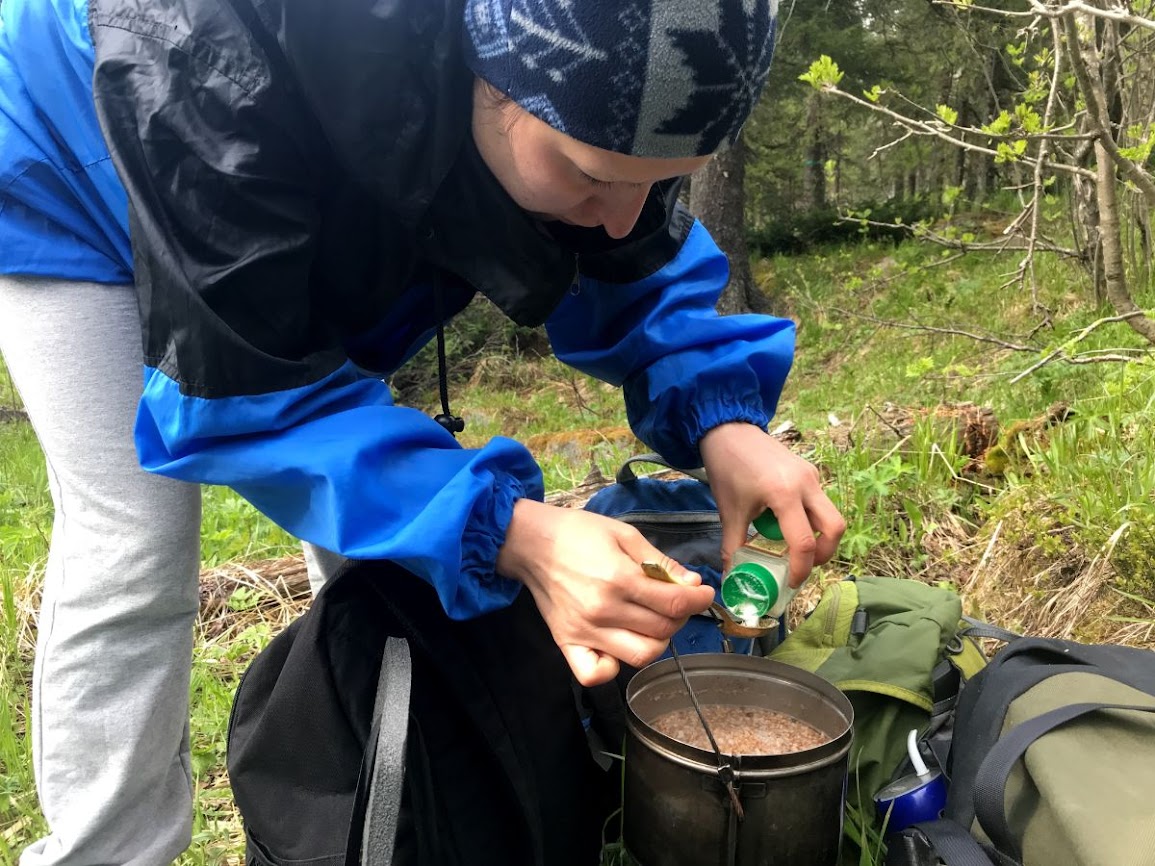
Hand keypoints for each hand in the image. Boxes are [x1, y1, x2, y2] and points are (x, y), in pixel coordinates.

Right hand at [496, 500, 715, 686]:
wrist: (531, 542)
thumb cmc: (578, 532)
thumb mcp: (624, 534)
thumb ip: (659, 562)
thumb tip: (691, 583)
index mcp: (618, 578)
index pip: (674, 602)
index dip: (699, 599)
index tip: (704, 593)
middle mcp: (603, 611)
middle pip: (662, 630)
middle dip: (681, 616)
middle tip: (676, 600)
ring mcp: (584, 632)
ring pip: (640, 655)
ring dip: (657, 641)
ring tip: (653, 621)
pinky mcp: (567, 643)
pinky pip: (595, 674)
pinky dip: (613, 668)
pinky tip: (619, 646)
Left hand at [700, 422, 845, 588]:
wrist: (727, 429)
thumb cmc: (727, 467)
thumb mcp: (729, 510)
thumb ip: (733, 546)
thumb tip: (733, 577)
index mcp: (785, 494)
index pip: (803, 542)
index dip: (801, 569)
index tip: (792, 582)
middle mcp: (806, 483)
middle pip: (835, 527)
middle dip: (824, 553)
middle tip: (804, 565)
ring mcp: (811, 475)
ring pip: (830, 514)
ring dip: (818, 535)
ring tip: (793, 546)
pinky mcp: (809, 470)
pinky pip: (819, 501)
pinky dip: (810, 518)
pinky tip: (786, 522)